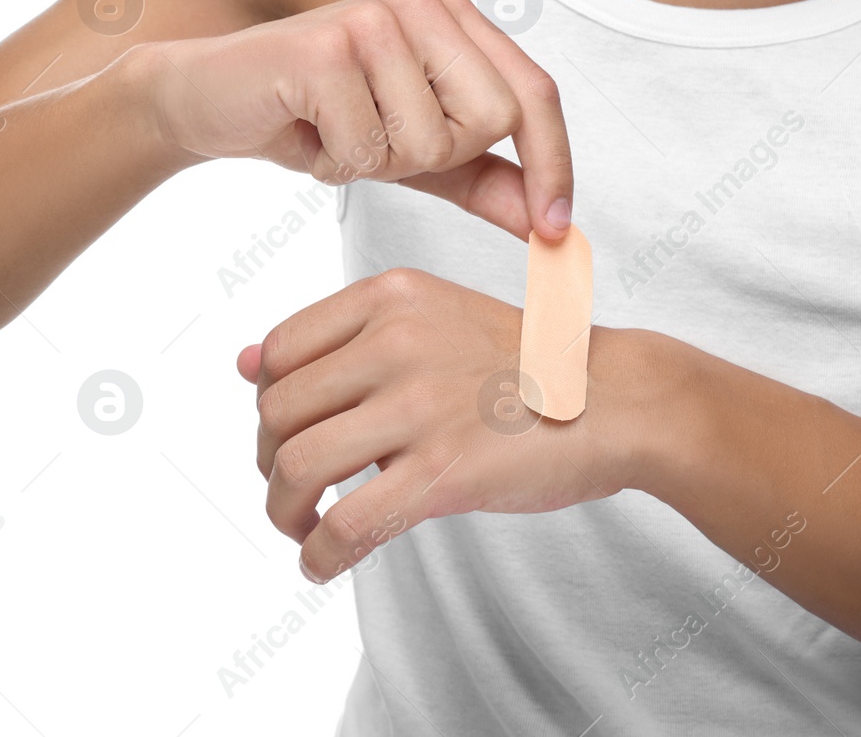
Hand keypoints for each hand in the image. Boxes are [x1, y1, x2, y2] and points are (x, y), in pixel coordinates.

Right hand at [149, 0, 573, 240]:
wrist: (208, 99)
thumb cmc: (310, 116)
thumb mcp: (409, 153)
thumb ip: (482, 178)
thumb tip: (548, 222)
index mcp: (452, 16)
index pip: (533, 93)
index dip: (552, 164)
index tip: (556, 230)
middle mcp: (421, 3)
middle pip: (490, 119)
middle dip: (435, 160)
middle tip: (375, 144)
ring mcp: (373, 19)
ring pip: (426, 143)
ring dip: (373, 164)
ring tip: (332, 134)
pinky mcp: (325, 50)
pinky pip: (364, 150)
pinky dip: (332, 164)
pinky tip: (303, 133)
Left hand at [235, 267, 654, 581]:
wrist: (619, 399)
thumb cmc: (522, 367)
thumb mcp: (430, 319)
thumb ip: (340, 339)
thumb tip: (242, 363)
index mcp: (390, 297)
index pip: (278, 351)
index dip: (269, 403)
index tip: (288, 434)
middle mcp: (396, 341)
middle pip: (277, 410)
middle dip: (270, 461)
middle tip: (294, 490)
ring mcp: (421, 405)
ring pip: (297, 464)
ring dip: (284, 509)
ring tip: (302, 528)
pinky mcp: (444, 470)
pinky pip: (347, 522)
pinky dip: (320, 553)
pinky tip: (324, 563)